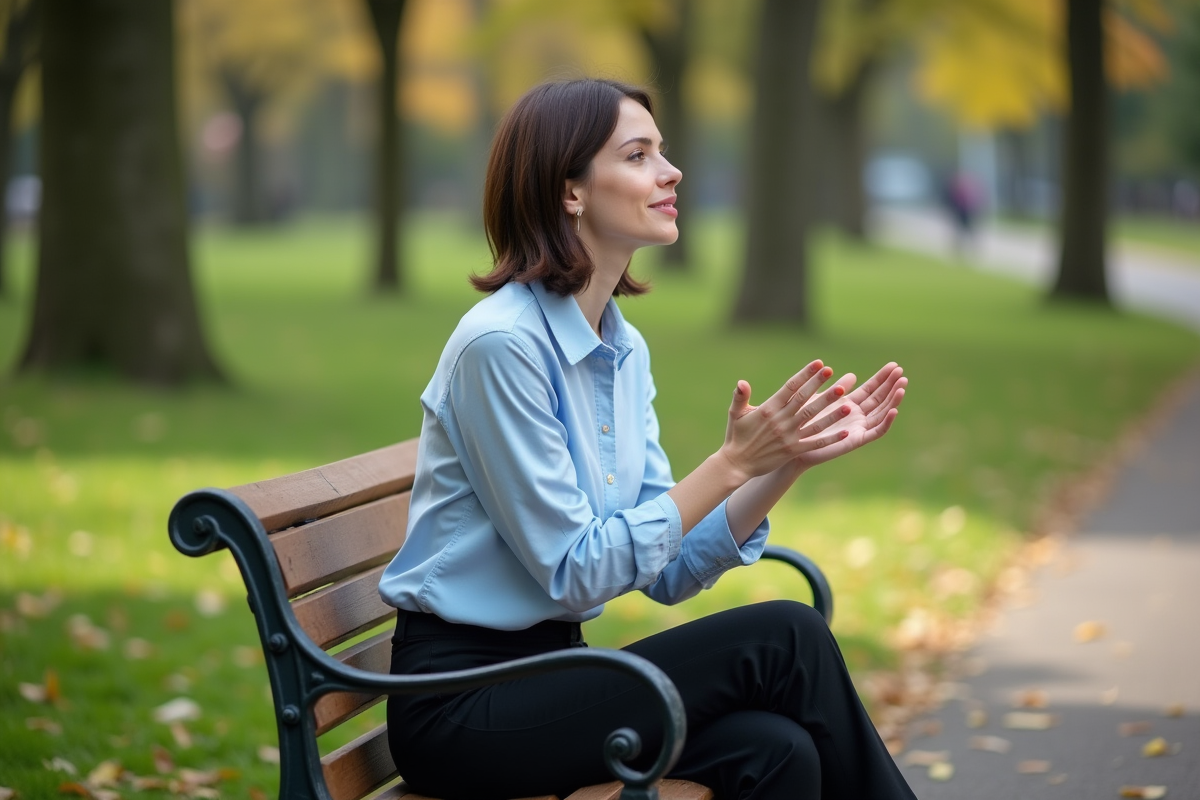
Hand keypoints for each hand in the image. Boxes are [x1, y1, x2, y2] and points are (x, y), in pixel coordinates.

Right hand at [719, 360, 855, 480]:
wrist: (737, 464)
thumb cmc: (737, 436)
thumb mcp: (736, 413)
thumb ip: (740, 396)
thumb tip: (741, 382)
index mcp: (769, 409)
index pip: (790, 387)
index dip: (805, 375)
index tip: (819, 364)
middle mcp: (780, 421)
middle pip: (803, 400)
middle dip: (819, 386)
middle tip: (833, 373)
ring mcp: (788, 436)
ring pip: (813, 421)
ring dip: (830, 412)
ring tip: (847, 402)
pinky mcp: (793, 451)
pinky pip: (815, 443)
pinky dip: (830, 439)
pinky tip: (845, 433)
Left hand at [791, 362, 905, 469]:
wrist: (793, 445)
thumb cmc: (803, 421)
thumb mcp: (821, 400)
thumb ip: (838, 389)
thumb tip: (853, 375)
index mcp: (849, 404)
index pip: (871, 389)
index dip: (882, 377)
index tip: (894, 365)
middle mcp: (857, 416)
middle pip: (879, 399)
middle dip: (891, 385)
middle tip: (902, 372)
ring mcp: (858, 428)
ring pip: (882, 413)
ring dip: (893, 401)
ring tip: (902, 387)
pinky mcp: (856, 440)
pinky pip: (876, 432)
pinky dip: (886, 422)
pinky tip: (894, 410)